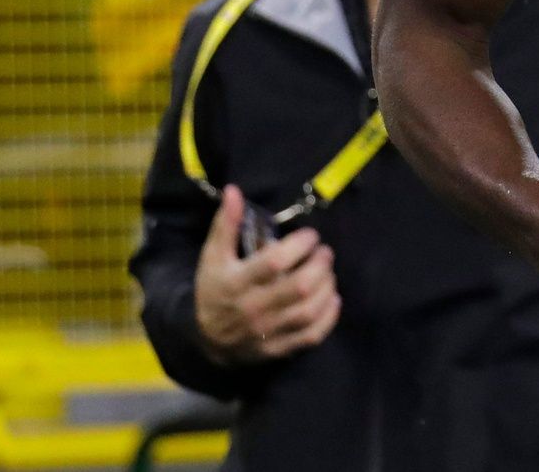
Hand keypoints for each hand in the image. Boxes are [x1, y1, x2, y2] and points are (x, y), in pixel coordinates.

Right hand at [194, 186, 340, 362]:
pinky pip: (311, 336)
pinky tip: (332, 298)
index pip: (274, 262)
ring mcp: (267, 331)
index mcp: (237, 282)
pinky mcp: (279, 348)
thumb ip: (226, 224)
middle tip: (325, 252)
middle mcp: (253, 308)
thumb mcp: (213, 256)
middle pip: (299, 287)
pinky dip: (328, 317)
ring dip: (327, 287)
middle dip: (320, 265)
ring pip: (308, 311)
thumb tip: (234, 190)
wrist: (207, 341)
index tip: (310, 236)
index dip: (300, 245)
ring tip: (328, 272)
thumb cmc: (215, 290)